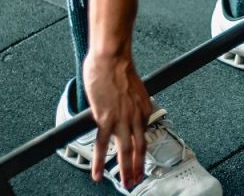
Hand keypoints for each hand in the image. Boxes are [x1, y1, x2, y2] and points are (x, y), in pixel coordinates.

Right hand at [83, 51, 151, 188]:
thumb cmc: (119, 68)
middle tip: (136, 181)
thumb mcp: (135, 88)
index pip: (144, 135)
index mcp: (144, 109)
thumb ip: (132, 103)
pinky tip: (99, 173)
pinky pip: (103, 145)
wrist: (111, 60)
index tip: (141, 162)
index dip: (143, 151)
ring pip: (125, 151)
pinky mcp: (105, 119)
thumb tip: (125, 109)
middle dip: (138, 168)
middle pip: (139, 149)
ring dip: (125, 170)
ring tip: (125, 183)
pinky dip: (100, 162)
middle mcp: (136, 117)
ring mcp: (121, 120)